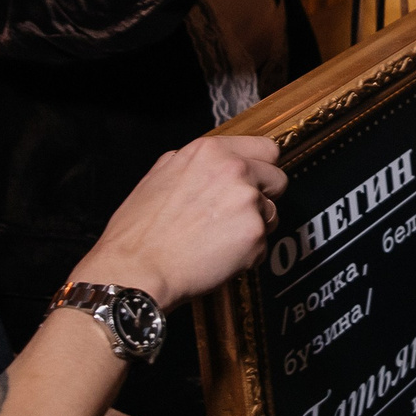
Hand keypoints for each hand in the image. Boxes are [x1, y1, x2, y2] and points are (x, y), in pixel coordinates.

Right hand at [75, 135, 284, 310]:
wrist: (137, 267)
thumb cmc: (141, 229)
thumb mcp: (161, 174)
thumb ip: (196, 164)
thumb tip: (213, 165)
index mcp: (211, 151)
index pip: (266, 148)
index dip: (262, 167)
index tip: (258, 180)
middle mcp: (235, 170)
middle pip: (278, 180)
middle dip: (263, 197)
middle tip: (236, 215)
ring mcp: (248, 201)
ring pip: (271, 214)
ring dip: (254, 227)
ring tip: (219, 239)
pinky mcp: (255, 234)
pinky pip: (263, 245)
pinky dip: (247, 254)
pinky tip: (219, 256)